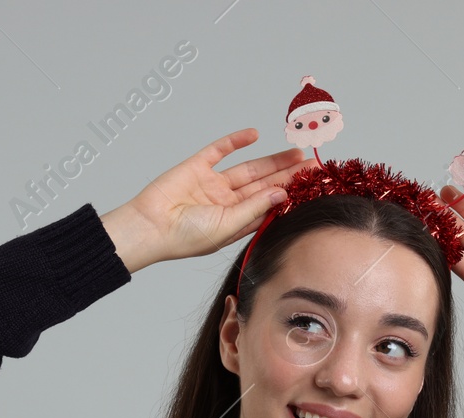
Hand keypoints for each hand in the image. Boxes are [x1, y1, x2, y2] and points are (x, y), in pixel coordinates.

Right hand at [100, 128, 314, 273]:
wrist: (150, 226)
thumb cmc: (184, 237)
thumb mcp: (226, 225)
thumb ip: (254, 207)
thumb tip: (282, 192)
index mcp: (234, 222)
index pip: (268, 205)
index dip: (289, 194)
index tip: (311, 186)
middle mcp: (226, 203)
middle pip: (263, 185)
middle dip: (288, 175)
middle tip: (313, 165)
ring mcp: (211, 184)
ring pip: (248, 168)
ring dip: (272, 160)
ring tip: (296, 153)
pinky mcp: (197, 167)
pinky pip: (220, 150)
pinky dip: (236, 141)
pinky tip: (255, 135)